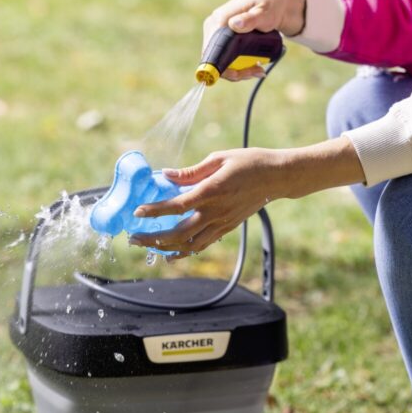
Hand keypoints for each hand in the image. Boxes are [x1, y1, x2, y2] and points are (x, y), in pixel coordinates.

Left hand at [129, 138, 364, 258]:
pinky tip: (172, 253)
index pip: (176, 205)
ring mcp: (222, 223)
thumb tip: (166, 175)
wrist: (277, 177)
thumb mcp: (219, 159)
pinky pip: (203, 244)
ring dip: (166, 248)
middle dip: (153, 238)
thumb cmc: (249, 162)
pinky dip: (186, 251)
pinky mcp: (227, 228)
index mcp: (210, 191)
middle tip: (134, 238)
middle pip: (178, 233)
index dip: (154, 211)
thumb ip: (191, 171)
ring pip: (189, 244)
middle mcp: (215, 212)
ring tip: (148, 247)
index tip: (137, 212)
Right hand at [203, 0, 306, 81]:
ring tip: (259, 69)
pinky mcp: (226, 40)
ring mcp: (219, 34)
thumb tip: (233, 25)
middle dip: (234, 72)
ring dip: (239, 71)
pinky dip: (240, 67)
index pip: (210, 50)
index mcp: (219, 20)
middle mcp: (214, 27)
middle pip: (214, 60)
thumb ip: (250, 19)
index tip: (239, 74)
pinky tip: (256, 66)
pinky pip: (227, 59)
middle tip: (257, 71)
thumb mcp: (264, 12)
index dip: (220, 67)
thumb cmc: (271, 3)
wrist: (277, 1)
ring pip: (221, 62)